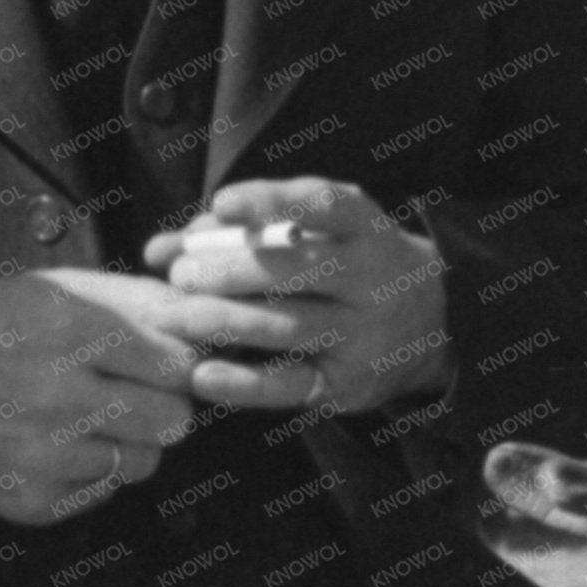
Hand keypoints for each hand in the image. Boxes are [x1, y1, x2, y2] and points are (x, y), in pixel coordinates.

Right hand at [0, 268, 275, 526]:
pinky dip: (91, 472)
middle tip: (130, 393)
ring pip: (143, 461)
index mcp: (70, 331)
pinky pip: (104, 492)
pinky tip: (56, 445)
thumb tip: (214, 319)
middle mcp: (57, 395)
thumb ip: (143, 302)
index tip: (159, 361)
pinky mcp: (32, 501)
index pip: (180, 365)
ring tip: (87, 418)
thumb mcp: (61, 290)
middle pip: (173, 420)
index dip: (176, 364)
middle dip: (161, 405)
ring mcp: (42, 454)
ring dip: (128, 441)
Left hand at [144, 178, 452, 417]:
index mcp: (364, 227)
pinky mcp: (346, 383)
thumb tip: (158, 249)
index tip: (222, 203)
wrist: (427, 325)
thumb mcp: (316, 234)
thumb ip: (237, 233)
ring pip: (288, 326)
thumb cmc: (344, 264)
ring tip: (174, 317)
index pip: (324, 206)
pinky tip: (202, 375)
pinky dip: (244, 383)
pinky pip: (290, 384)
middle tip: (181, 275)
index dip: (272, 202)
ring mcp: (362, 333)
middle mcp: (371, 278)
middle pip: (300, 270)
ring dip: (225, 322)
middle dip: (232, 270)